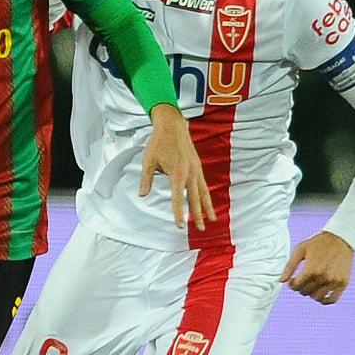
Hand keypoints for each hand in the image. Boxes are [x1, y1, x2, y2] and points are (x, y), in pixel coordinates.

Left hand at [139, 104, 212, 229]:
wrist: (172, 125)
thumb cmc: (158, 142)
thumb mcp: (148, 161)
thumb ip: (146, 179)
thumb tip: (142, 195)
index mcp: (177, 173)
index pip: (178, 198)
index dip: (178, 213)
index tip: (180, 226)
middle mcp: (190, 173)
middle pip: (195, 198)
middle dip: (198, 215)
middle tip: (201, 229)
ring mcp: (196, 169)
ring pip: (203, 192)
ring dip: (207, 207)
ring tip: (212, 220)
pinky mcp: (198, 166)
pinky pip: (204, 184)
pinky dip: (207, 195)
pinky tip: (208, 203)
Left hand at [279, 231, 354, 303]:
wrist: (340, 238)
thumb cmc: (318, 243)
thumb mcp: (300, 250)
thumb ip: (289, 266)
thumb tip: (281, 281)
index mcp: (311, 269)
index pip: (296, 286)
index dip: (292, 284)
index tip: (293, 280)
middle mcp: (323, 277)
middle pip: (305, 292)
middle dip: (301, 287)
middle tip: (303, 280)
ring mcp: (334, 281)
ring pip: (317, 297)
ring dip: (312, 293)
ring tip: (312, 285)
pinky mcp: (343, 283)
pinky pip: (332, 299)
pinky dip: (325, 300)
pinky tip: (321, 295)